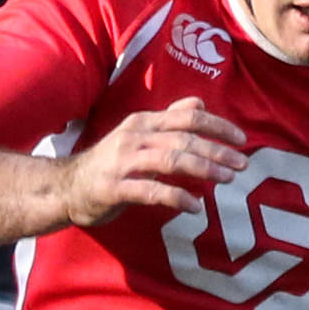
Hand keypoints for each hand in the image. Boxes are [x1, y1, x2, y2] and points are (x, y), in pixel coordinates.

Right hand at [59, 99, 248, 225]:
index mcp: (143, 122)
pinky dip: (176, 198)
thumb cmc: (109, 162)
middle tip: (241, 164)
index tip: (241, 139)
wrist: (67, 187)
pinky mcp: (114, 188)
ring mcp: (123, 162)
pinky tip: (194, 206)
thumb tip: (199, 103)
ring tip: (225, 180)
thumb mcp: (138, 134)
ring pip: (171, 161)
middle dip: (217, 150)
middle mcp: (134, 137)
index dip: (217, 126)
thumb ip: (169, 119)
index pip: (187, 116)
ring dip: (203, 169)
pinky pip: (151, 191)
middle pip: (183, 139)